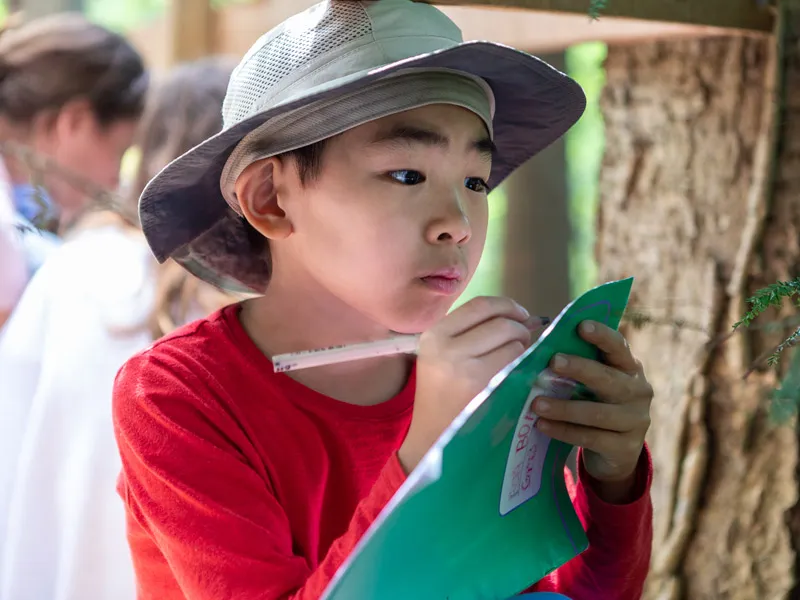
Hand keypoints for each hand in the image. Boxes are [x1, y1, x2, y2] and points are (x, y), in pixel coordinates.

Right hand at [399, 296, 531, 472]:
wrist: (432, 437)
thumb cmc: (441, 394)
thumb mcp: (442, 355)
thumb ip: (473, 331)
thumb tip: (524, 316)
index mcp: (434, 335)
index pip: (479, 305)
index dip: (506, 305)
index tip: (520, 314)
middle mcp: (446, 347)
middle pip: (500, 321)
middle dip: (520, 327)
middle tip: (523, 340)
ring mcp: (465, 368)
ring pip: (512, 340)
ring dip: (523, 346)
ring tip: (517, 358)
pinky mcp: (484, 387)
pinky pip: (516, 362)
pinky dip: (524, 363)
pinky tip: (518, 373)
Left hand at [532, 321, 651, 499]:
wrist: (616, 454)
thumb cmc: (597, 405)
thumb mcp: (594, 384)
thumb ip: (579, 367)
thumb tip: (542, 348)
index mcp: (630, 369)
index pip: (619, 347)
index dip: (602, 336)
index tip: (581, 325)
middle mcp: (639, 392)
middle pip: (608, 379)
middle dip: (580, 369)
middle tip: (553, 362)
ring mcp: (636, 421)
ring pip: (597, 412)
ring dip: (564, 408)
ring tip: (536, 403)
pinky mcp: (625, 447)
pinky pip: (590, 437)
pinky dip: (563, 431)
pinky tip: (542, 425)